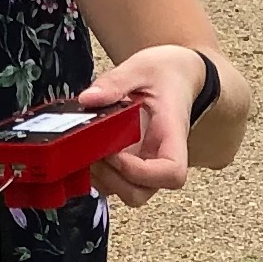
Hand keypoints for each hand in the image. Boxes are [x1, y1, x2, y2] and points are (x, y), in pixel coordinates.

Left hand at [82, 46, 206, 208]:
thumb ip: (116, 82)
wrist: (177, 77)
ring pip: (126, 193)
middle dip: (113, 180)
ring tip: (86, 152)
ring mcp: (145, 163)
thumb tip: (89, 98)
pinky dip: (96, 175)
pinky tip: (85, 152)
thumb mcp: (142, 68)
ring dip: (102, 179)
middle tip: (94, 154)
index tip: (117, 154)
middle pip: (142, 192)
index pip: (172, 173)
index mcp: (172, 135)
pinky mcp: (130, 164)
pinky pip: (114, 183)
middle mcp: (160, 157)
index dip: (141, 173)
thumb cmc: (166, 75)